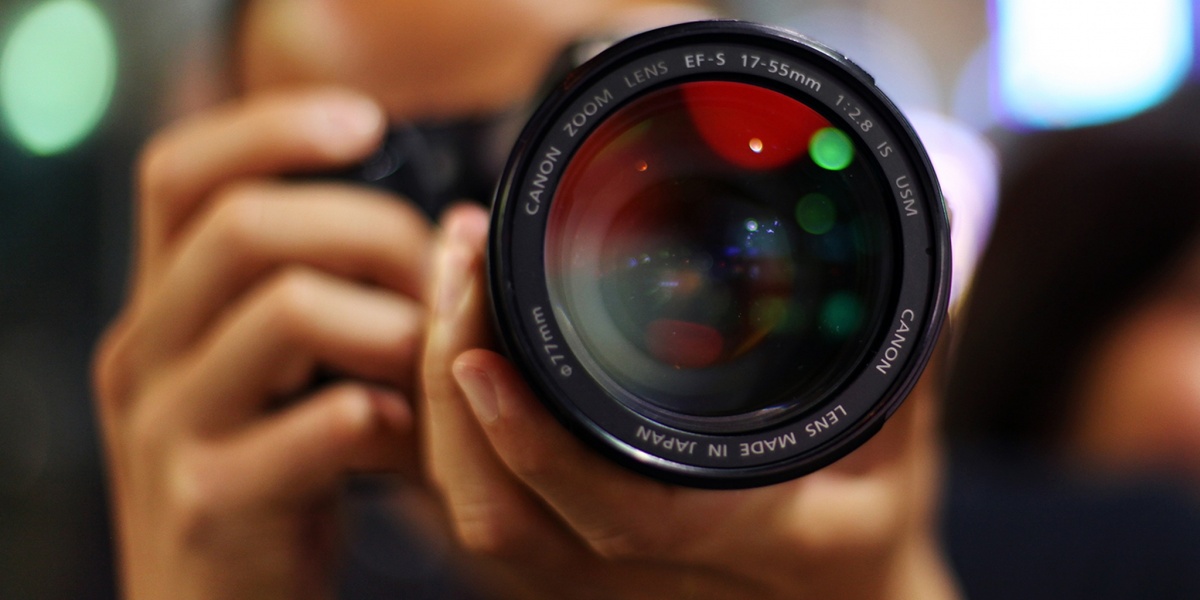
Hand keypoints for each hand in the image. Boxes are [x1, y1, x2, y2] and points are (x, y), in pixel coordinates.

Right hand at [92, 88, 431, 599]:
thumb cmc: (267, 479)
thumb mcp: (270, 375)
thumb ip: (321, 296)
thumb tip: (445, 231)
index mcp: (164, 309)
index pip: (181, 175)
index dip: (268, 129)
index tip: (364, 123)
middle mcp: (147, 354)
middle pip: (244, 227)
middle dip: (366, 231)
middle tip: (434, 277)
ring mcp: (170, 429)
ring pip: (285, 311)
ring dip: (390, 325)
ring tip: (429, 363)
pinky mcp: (213, 502)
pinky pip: (320, 426)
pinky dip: (387, 418)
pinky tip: (406, 437)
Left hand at [421, 205, 960, 598]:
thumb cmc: (868, 530)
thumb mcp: (905, 448)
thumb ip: (907, 356)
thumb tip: (926, 253)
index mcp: (734, 541)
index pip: (615, 510)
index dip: (534, 439)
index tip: (481, 348)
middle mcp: (643, 578)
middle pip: (502, 514)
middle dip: (452, 386)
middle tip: (459, 258)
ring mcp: (593, 576)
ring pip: (475, 512)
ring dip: (439, 395)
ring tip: (453, 278)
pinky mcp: (565, 558)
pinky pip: (480, 501)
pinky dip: (450, 422)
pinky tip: (458, 338)